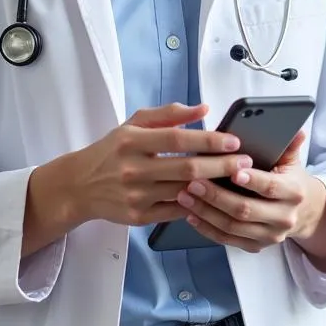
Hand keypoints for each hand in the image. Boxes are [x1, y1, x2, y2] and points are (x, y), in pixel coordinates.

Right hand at [23, 103, 252, 254]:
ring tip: (237, 180)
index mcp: (132, 141)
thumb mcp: (134, 123)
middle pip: (186, 168)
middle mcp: (133, 169)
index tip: (234, 140)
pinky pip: (175, 211)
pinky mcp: (138, 217)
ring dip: (214, 186)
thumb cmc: (113, 150)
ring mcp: (136, 196)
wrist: (79, 186)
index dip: (208, 140)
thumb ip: (169, 114)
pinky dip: (197, 204)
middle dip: (221, 165)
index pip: (177, 139)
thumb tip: (204, 108)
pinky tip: (215, 197)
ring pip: (184, 192)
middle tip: (246, 162)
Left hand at [175, 131, 325, 266]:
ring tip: (185, 196)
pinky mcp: (256, 246)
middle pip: (246, 210)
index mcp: (294, 192)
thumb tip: (296, 130)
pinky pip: (227, 239)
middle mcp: (283, 217)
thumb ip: (289, 145)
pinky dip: (207, 228)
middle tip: (194, 182)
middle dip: (217, 196)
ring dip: (206, 212)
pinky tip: (191, 215)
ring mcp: (269, 235)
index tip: (231, 171)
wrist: (302, 212)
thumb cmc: (290, 180)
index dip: (251, 180)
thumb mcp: (292, 161)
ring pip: (232, 226)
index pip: (270, 187)